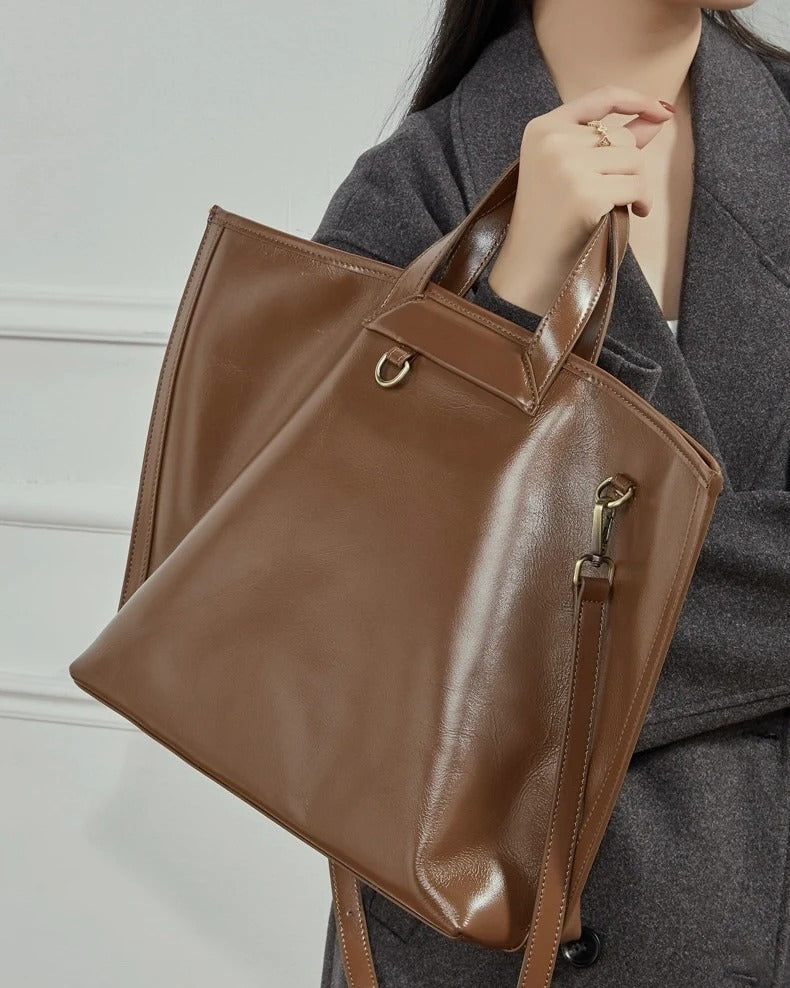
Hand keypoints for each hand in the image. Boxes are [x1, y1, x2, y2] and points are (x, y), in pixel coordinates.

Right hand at [487, 85, 674, 313]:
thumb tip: (658, 114)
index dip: (636, 100)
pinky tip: (634, 213)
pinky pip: (636, 186)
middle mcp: (553, 141)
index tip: (661, 110)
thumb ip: (611, 140)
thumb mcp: (571, 168)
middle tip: (622, 192)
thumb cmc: (551, 219)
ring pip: (633, 160)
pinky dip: (642, 201)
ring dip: (637, 185)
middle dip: (630, 165)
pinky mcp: (584, 194)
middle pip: (621, 137)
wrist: (529, 263)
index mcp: (542, 129)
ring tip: (626, 204)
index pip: (601, 98)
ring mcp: (567, 166)